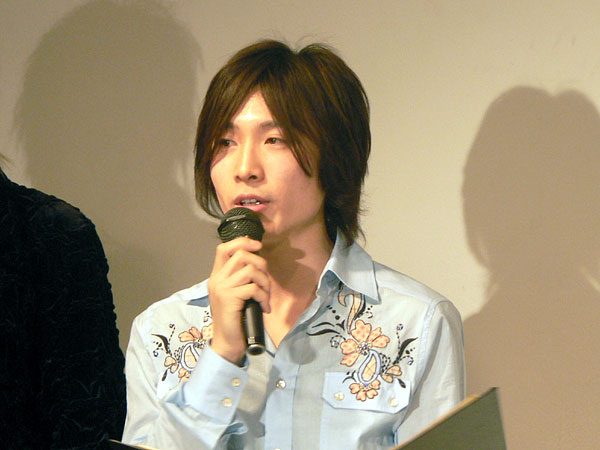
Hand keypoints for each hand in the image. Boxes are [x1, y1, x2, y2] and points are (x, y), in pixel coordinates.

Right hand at [207, 237, 269, 363]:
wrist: (227, 343)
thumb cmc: (235, 319)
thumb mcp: (236, 294)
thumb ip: (242, 278)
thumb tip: (258, 262)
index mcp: (217, 276)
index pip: (223, 248)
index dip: (242, 242)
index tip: (258, 246)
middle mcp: (217, 279)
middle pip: (241, 255)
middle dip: (261, 265)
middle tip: (265, 283)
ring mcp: (222, 288)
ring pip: (250, 270)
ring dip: (264, 282)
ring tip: (266, 297)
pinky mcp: (229, 298)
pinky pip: (254, 288)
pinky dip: (264, 297)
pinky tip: (265, 308)